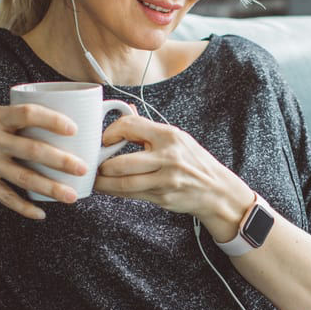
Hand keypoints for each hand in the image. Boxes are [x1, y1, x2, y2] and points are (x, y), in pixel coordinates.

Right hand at [0, 103, 88, 218]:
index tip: (73, 128)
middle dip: (60, 161)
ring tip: (70, 196)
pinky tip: (40, 213)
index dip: (52, 120)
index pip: (28, 115)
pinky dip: (23, 208)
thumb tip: (48, 118)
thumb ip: (12, 117)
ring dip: (49, 188)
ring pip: (22, 178)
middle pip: (31, 151)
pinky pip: (5, 197)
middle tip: (82, 168)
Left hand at [94, 113, 252, 235]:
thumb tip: (125, 111)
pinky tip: (107, 187)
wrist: (216, 189)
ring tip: (95, 178)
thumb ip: (149, 128)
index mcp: (169, 136)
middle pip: (122, 162)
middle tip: (94, 163)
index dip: (110, 132)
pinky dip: (115, 191)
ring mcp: (165, 180)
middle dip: (102, 164)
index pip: (130, 126)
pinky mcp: (162, 197)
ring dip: (103, 182)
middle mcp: (168, 157)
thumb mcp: (176, 138)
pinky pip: (131, 195)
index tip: (104, 139)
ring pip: (123, 183)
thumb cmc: (193, 161)